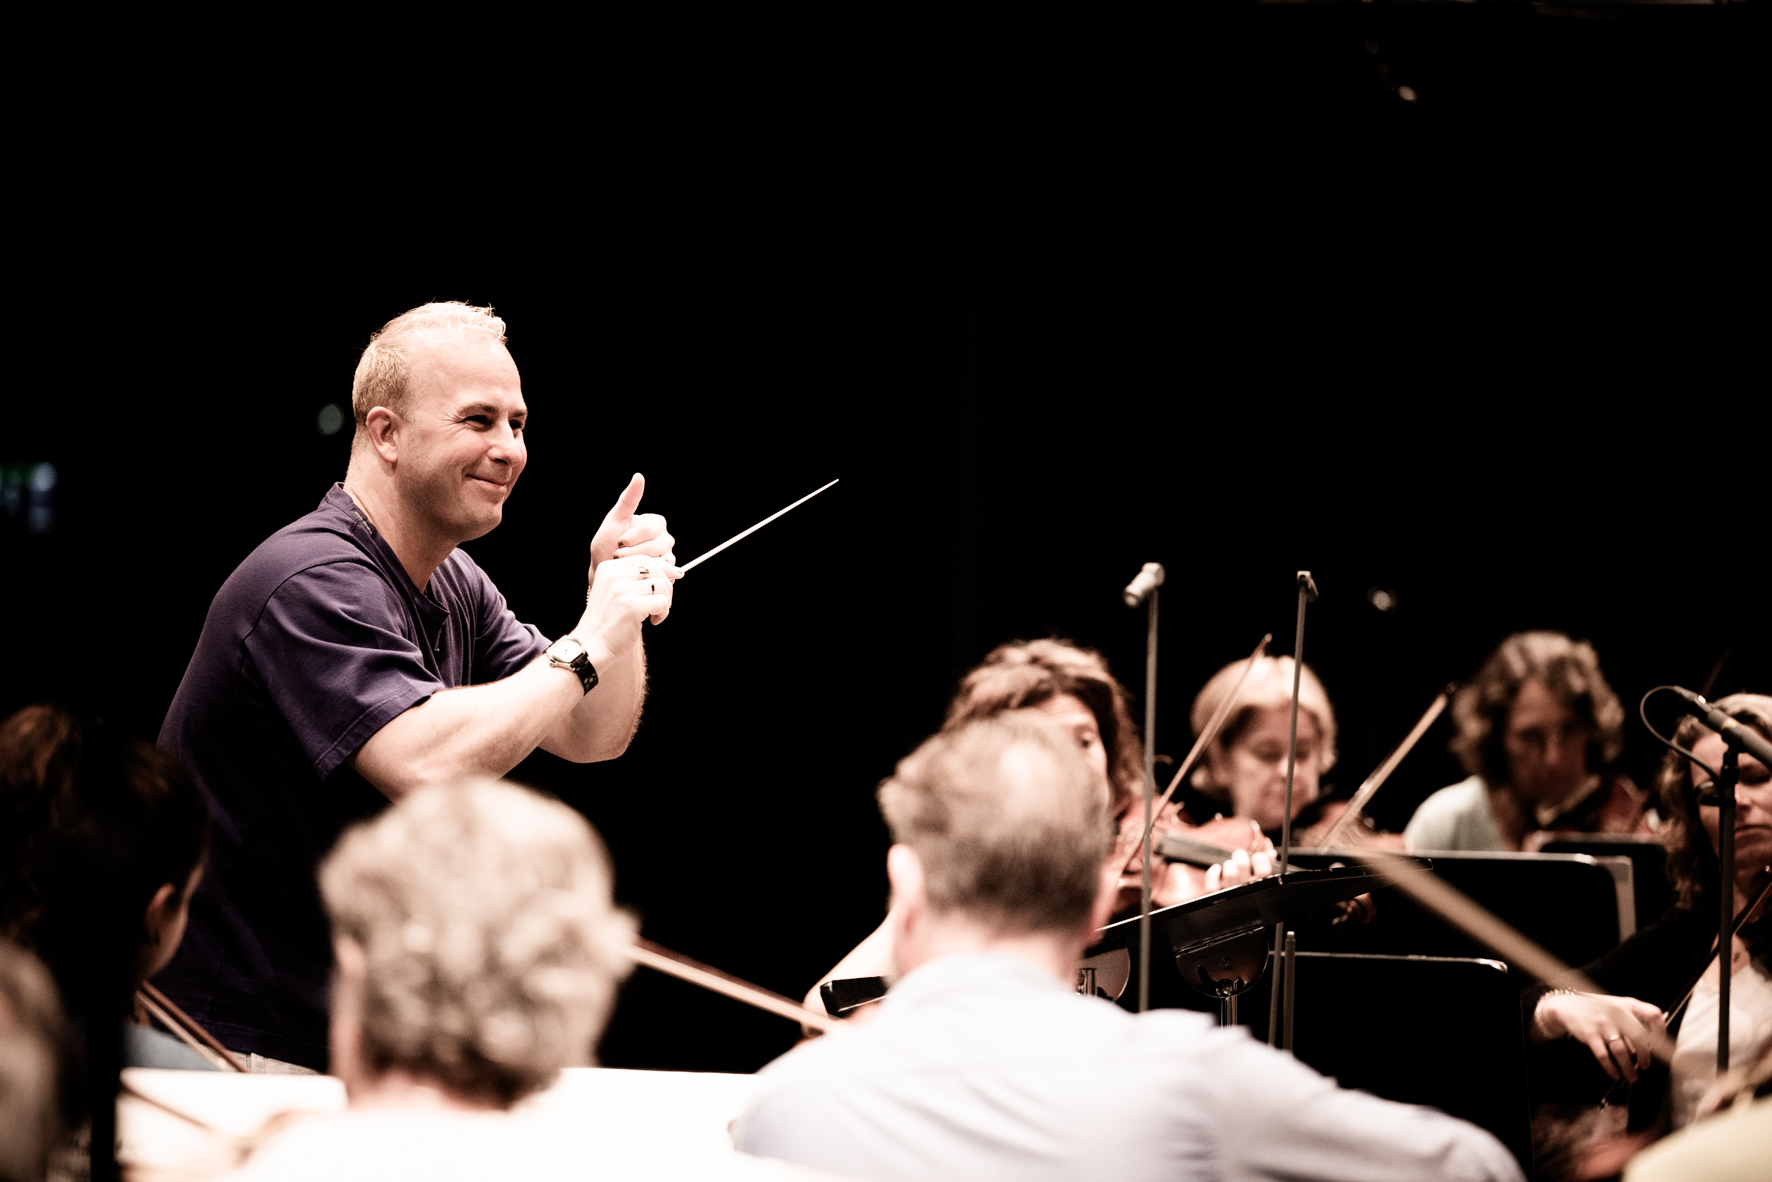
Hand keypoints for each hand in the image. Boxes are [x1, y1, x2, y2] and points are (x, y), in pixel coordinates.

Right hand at [573, 554, 680, 660]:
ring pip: (661, 585)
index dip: (663, 567)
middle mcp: (614, 575)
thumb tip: (671, 571)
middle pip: (655, 568)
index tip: (676, 575)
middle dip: (667, 585)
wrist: (591, 645)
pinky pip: (662, 602)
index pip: (643, 559)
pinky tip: (652, 622)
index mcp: (608, 569)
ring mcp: (622, 590)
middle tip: (664, 603)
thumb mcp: (615, 592)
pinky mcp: (632, 606)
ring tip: (654, 614)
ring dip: (665, 602)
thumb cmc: (607, 622)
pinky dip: (663, 613)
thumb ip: (634, 579)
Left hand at [589, 473, 676, 574]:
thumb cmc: (606, 544)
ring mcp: (667, 556)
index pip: (653, 527)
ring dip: (639, 564)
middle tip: (618, 555)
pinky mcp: (666, 572)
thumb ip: (628, 499)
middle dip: (635, 552)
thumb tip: (638, 476)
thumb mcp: (615, 519)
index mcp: (654, 523)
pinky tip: (634, 572)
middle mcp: (664, 539)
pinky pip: (662, 574)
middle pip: (659, 545)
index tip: (619, 541)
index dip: (635, 536)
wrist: (604, 570)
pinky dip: (646, 574)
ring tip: (624, 564)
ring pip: (662, 560)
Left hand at [1204, 845, 1275, 891]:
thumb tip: (1271, 854)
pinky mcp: (1217, 896)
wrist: (1236, 911)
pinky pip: (1213, 884)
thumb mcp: (1265, 881)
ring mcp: (1232, 894)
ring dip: (1228, 865)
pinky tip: (1217, 870)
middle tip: (1240, 857)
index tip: (1257, 856)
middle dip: (1240, 856)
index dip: (1260, 859)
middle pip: (1242, 865)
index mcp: (1261, 887)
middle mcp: (1247, 891)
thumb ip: (1268, 866)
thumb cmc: (1252, 892)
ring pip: (1229, 872)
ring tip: (1230, 866)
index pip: (1264, 871)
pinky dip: (1213, 874)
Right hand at [1533, 991, 1666, 1082]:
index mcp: (1628, 1005)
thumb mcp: (1616, 1008)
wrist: (1567, 1006)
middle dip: (1645, 1056)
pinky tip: (1614, 1073)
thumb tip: (1644, 1049)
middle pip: (1639, 1037)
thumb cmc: (1596, 1009)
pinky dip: (1611, 1068)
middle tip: (1644, 1066)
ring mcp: (1604, 1023)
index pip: (1653, 1015)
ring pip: (1622, 1051)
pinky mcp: (1590, 1034)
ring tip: (1631, 1076)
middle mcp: (1618, 1013)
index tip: (1658, 1044)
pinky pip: (1604, 1056)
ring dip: (1629, 1068)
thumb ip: (1632, 1024)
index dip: (1659, 1031)